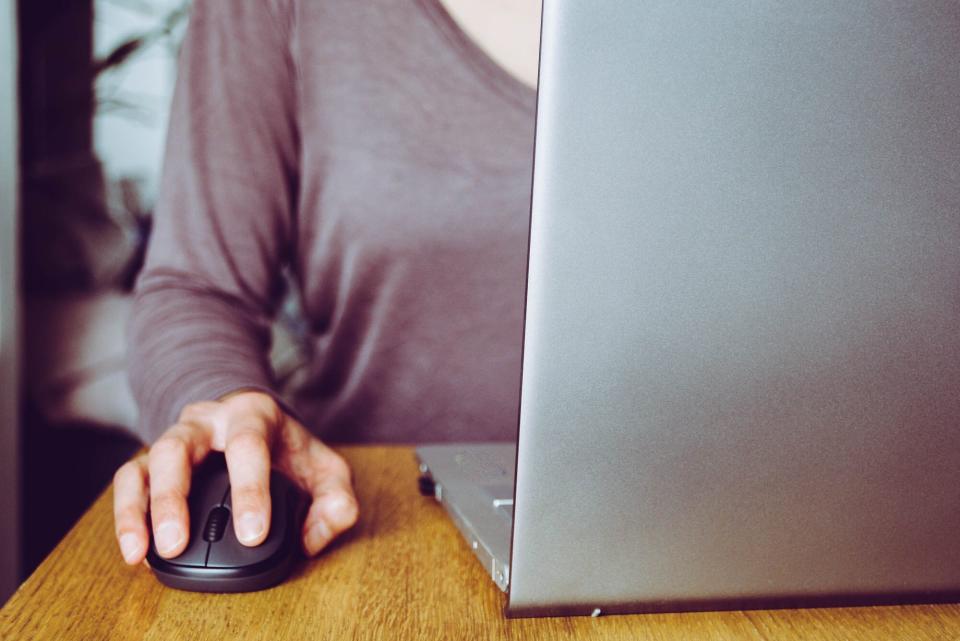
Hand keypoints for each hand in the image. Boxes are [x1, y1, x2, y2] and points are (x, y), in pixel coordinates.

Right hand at [112, 391, 358, 563]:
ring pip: (146, 462)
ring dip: (139, 508)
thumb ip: (336, 501)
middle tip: (178, 544)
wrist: (257, 421)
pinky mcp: (154, 460)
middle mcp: (208, 420)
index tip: (252, 535)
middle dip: (174, 497)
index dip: (250, 490)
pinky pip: (130, 480)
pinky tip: (134, 551)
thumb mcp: (327, 469)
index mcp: (255, 414)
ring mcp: (176, 437)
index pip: (249, 445)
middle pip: (180, 447)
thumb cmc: (291, 451)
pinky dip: (127, 514)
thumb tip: (313, 537)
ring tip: (142, 552)